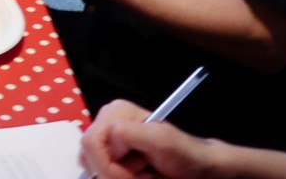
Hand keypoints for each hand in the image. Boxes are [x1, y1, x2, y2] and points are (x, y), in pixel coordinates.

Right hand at [81, 100, 220, 178]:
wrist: (197, 169)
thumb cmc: (183, 153)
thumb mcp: (160, 140)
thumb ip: (131, 132)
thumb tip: (110, 132)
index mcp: (114, 113)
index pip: (90, 144)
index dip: (108, 167)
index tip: (134, 176)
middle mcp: (106, 124)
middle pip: (88, 158)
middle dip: (113, 173)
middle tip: (140, 175)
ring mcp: (107, 142)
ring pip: (92, 169)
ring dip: (117, 177)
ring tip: (141, 173)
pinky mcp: (111, 158)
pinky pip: (100, 174)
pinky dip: (118, 178)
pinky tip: (137, 175)